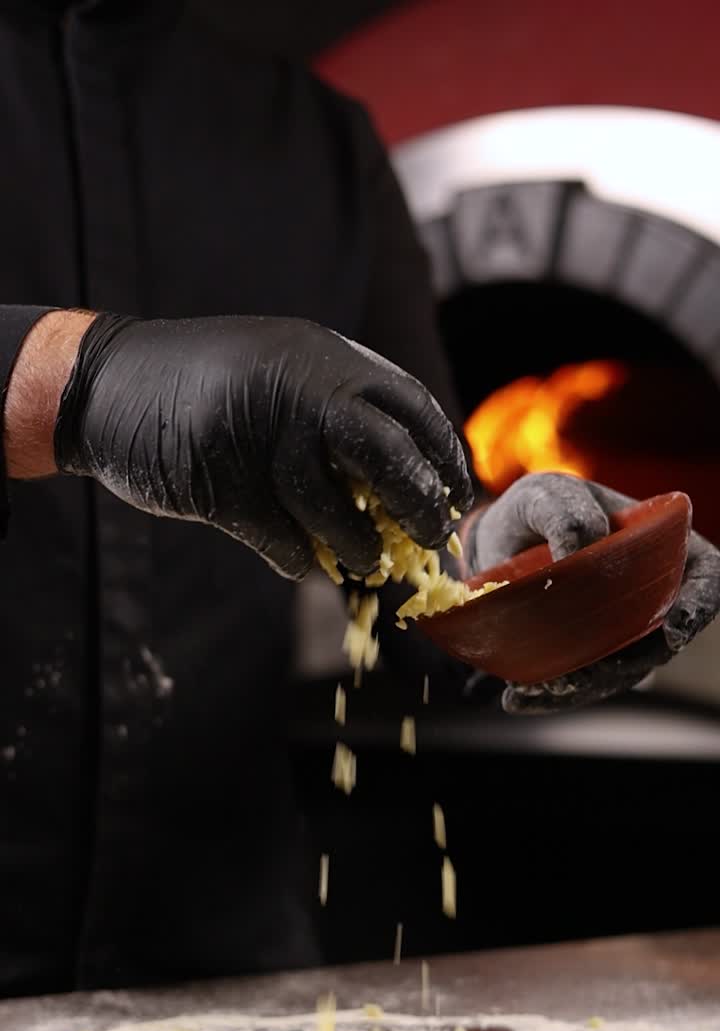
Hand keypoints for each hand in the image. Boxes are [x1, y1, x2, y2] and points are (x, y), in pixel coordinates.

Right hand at [51, 313, 472, 578]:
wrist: (106, 383)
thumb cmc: (207, 385)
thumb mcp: (281, 369)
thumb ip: (338, 407)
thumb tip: (409, 479)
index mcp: (322, 358)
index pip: (410, 406)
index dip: (442, 456)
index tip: (456, 493)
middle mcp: (296, 389)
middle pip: (386, 455)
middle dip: (419, 506)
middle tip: (433, 539)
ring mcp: (256, 436)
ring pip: (335, 509)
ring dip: (360, 548)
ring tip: (368, 563)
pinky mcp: (219, 483)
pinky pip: (280, 539)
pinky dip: (299, 560)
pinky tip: (303, 563)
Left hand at [464, 472, 719, 712]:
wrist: (494, 545)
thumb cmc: (535, 511)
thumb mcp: (544, 496)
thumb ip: (565, 513)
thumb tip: (579, 551)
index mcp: (664, 545)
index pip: (707, 577)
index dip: (701, 606)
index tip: (674, 630)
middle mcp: (652, 595)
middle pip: (661, 642)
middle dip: (625, 665)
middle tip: (580, 671)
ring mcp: (623, 631)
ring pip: (620, 672)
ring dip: (584, 687)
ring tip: (537, 686)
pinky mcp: (589, 655)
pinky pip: (581, 684)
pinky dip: (551, 696)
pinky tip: (518, 698)